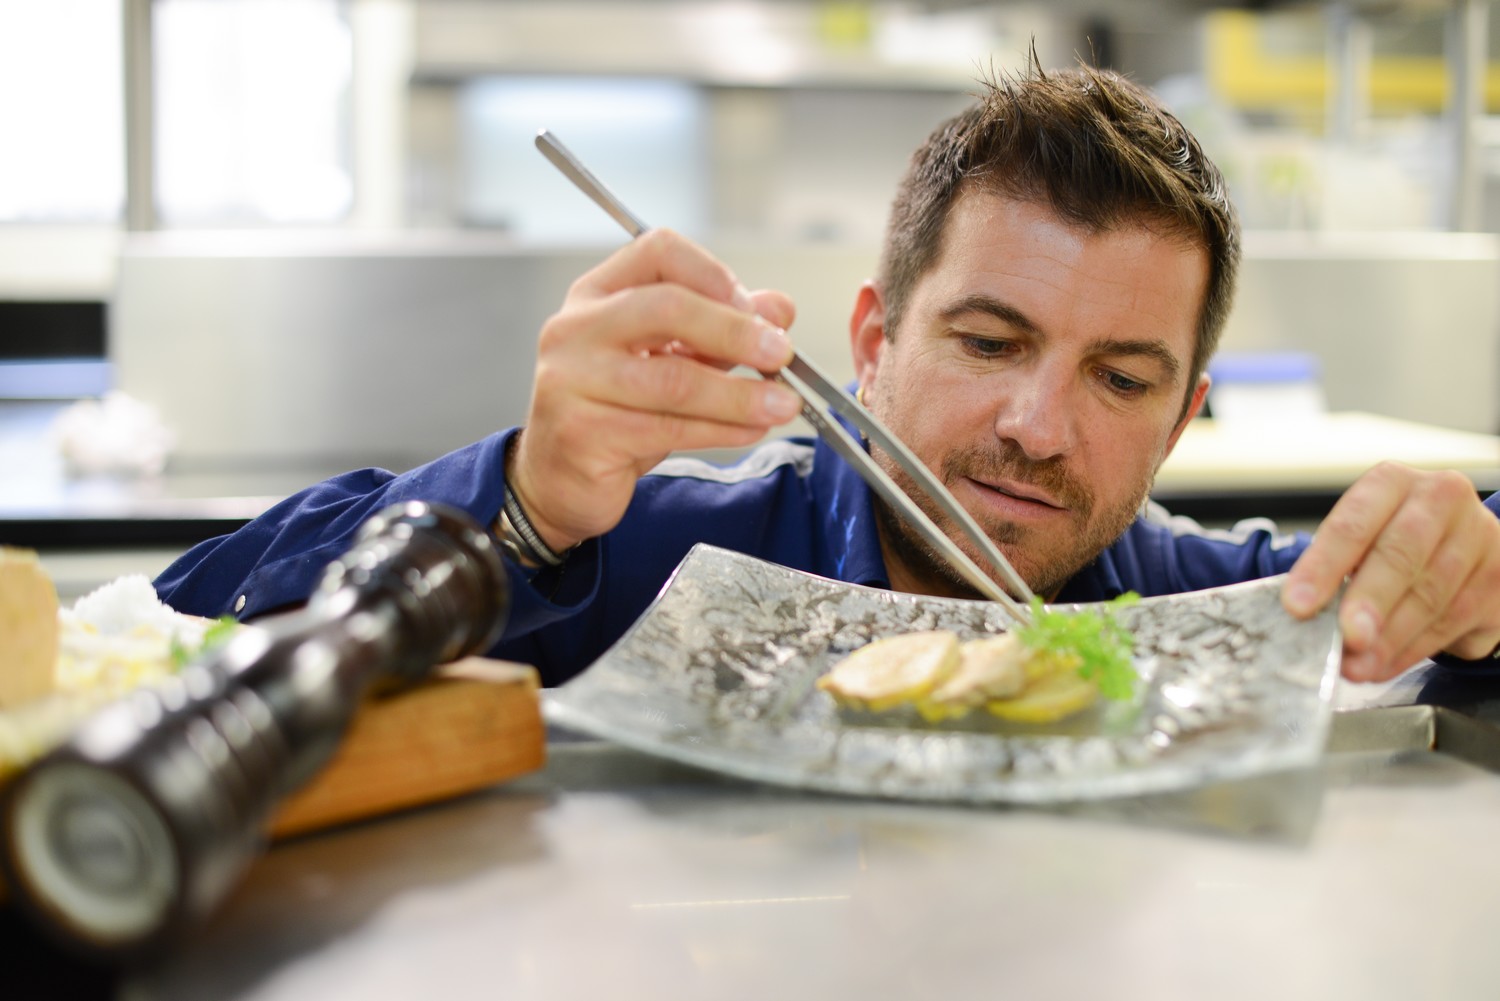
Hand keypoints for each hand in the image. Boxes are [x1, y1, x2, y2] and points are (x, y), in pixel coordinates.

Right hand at [509, 228, 799, 552]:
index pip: (658, 251)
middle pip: (667, 307)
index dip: (714, 274)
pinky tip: (750, 429)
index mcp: (596, 294)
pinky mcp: (583, 435)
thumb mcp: (669, 359)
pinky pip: (667, 428)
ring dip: (739, 394)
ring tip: (782, 404)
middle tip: (780, 353)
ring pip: (673, 379)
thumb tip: (778, 309)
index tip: (756, 309)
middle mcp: (576, 329)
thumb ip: (719, 329)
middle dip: (735, 330)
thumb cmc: (614, 412)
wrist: (559, 479)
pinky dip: (720, 429)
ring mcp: (572, 382)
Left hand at [1282, 461, 1499, 681]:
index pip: (1353, 524)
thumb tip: (1305, 615)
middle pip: (1401, 555)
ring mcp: (1479, 538)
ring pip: (1431, 596)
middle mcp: (1441, 499)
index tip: (1297, 605)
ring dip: (1389, 640)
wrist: (1460, 541)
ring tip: (1357, 665)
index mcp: (1392, 482)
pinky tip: (1384, 665)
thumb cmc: (1391, 538)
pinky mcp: (1499, 578)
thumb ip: (1336, 569)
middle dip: (1369, 603)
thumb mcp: (1361, 536)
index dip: (1323, 567)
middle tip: (1348, 639)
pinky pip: (1452, 622)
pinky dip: (1411, 650)